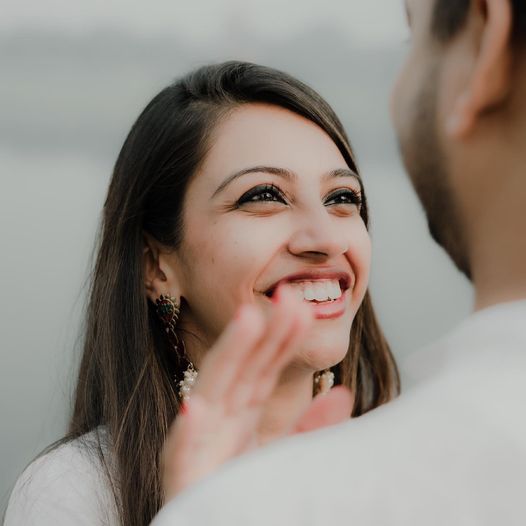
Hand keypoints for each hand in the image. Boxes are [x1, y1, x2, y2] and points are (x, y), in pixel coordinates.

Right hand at [161, 288, 352, 500]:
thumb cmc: (247, 491)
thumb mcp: (286, 455)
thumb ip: (312, 427)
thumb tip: (343, 393)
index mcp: (244, 414)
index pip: (265, 367)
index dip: (283, 337)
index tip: (303, 306)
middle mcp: (221, 420)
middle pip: (243, 368)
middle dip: (263, 330)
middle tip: (287, 296)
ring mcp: (200, 444)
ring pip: (213, 392)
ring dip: (228, 356)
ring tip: (248, 319)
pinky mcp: (183, 477)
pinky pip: (182, 453)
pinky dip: (188, 431)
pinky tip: (195, 408)